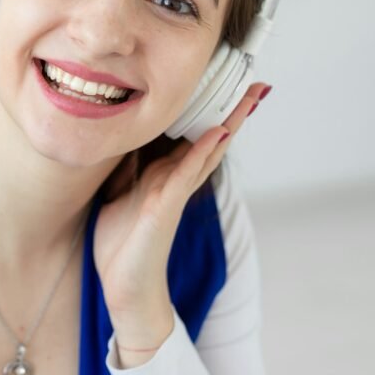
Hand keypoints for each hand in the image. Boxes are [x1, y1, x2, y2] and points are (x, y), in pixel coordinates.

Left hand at [92, 82, 271, 350]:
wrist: (126, 290)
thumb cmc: (121, 246)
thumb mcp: (116, 197)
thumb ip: (124, 172)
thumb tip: (117, 143)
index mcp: (164, 177)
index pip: (191, 139)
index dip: (209, 113)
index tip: (229, 87)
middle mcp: (175, 182)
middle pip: (210, 140)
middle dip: (233, 113)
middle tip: (257, 84)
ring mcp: (174, 194)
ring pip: (206, 152)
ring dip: (228, 124)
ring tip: (249, 98)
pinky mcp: (165, 208)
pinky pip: (185, 174)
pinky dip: (201, 152)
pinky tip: (216, 133)